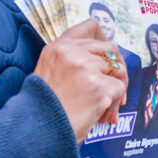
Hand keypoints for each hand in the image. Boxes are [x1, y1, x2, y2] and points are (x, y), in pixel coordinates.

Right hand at [32, 17, 127, 141]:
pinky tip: (102, 115)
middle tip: (112, 88)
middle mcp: (71, 52)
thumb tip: (105, 61)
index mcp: (57, 47)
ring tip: (105, 107)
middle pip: (110, 49)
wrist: (37, 130)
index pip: (90, 26)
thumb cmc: (43, 108)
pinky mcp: (98, 85)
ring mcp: (86, 67)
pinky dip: (114, 104)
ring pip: (118, 69)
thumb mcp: (48, 72)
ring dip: (116, 89)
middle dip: (115, 69)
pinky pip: (120, 89)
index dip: (103, 39)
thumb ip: (71, 61)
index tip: (106, 54)